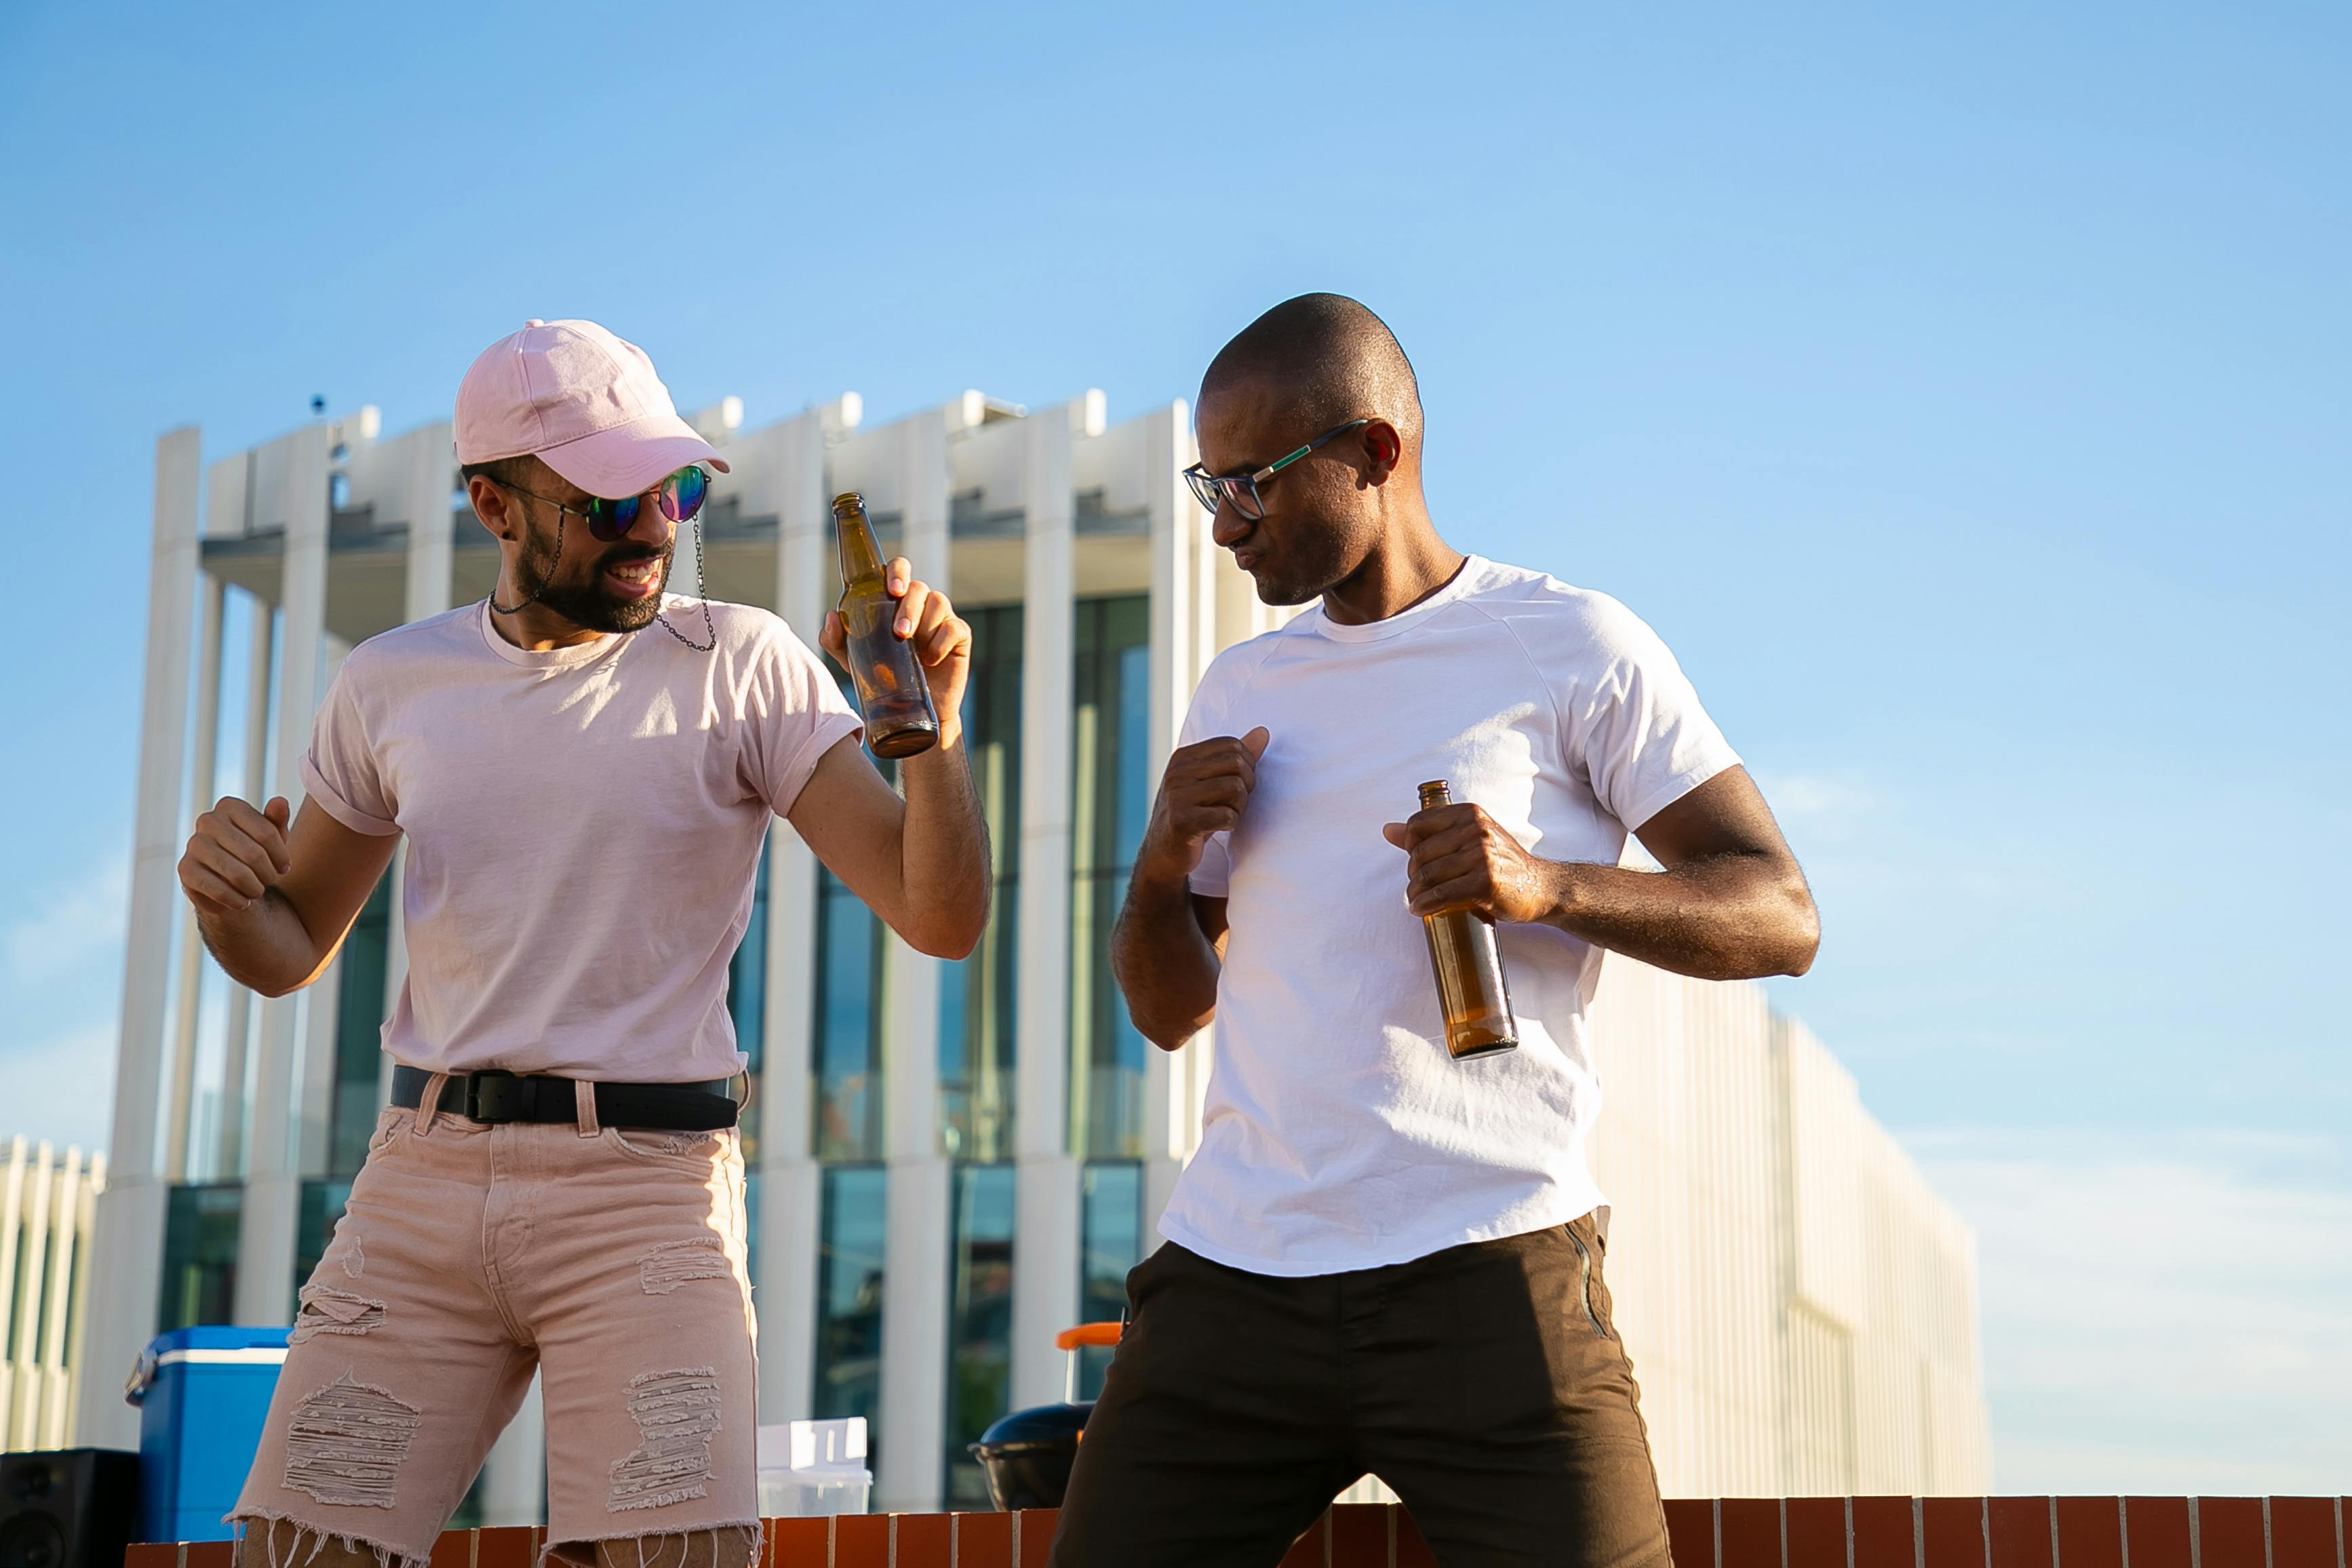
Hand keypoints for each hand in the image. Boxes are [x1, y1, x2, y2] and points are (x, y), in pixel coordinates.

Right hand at [179, 796, 292, 917]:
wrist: (229, 881)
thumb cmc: (257, 851)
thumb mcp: (273, 836)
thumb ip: (277, 819)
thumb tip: (280, 802)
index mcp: (230, 806)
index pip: (267, 833)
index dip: (281, 856)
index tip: (284, 867)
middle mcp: (208, 820)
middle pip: (253, 854)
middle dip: (268, 874)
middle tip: (269, 881)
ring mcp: (194, 844)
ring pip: (237, 874)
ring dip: (254, 889)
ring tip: (257, 891)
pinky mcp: (185, 869)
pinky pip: (219, 890)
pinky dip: (236, 900)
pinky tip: (242, 902)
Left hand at [821, 557, 970, 729]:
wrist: (909, 710)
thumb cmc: (882, 676)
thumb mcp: (852, 659)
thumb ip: (836, 639)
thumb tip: (831, 616)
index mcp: (895, 601)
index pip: (899, 570)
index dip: (898, 572)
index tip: (892, 590)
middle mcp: (920, 604)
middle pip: (919, 587)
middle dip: (909, 607)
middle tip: (900, 632)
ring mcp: (941, 619)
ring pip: (938, 602)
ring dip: (924, 623)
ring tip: (912, 649)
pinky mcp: (959, 636)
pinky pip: (954, 628)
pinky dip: (941, 642)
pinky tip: (930, 659)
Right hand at [1134, 728, 1270, 884]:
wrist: (1164, 853)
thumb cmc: (1193, 813)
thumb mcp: (1210, 781)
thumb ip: (1236, 756)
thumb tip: (1263, 732)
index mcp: (1182, 757)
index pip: (1231, 744)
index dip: (1247, 763)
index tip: (1241, 782)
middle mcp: (1177, 773)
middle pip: (1236, 763)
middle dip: (1247, 784)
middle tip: (1237, 802)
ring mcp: (1177, 797)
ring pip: (1235, 788)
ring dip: (1240, 806)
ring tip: (1228, 814)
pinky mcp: (1183, 823)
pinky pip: (1227, 816)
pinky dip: (1232, 823)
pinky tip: (1220, 827)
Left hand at [1382, 801, 1559, 924]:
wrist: (1541, 887)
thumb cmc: (1502, 863)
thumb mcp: (1469, 838)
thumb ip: (1430, 832)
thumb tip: (1388, 830)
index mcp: (1469, 813)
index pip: (1418, 824)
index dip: (1408, 845)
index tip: (1415, 862)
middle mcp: (1476, 829)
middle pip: (1420, 852)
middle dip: (1412, 874)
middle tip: (1417, 887)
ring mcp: (1482, 855)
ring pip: (1428, 875)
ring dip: (1415, 893)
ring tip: (1416, 901)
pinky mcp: (1485, 882)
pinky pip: (1442, 894)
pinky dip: (1425, 904)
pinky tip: (1420, 910)